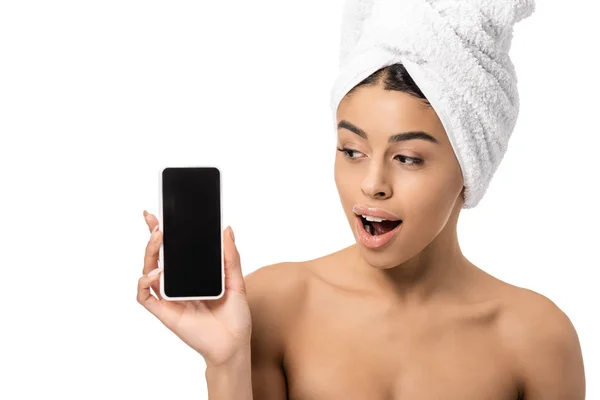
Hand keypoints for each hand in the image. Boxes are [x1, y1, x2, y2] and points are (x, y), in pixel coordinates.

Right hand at [137, 210, 251, 366]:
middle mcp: (178, 283)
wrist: (233, 345)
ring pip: (148, 271)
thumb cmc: (235, 317)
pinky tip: (156, 275)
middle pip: (158, 256)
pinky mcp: (165, 312)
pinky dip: (145, 283)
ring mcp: (170, 297)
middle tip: (155, 220)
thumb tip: (227, 230)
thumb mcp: (237, 282)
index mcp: (193, 274)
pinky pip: (144, 296)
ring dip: (150, 253)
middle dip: (152, 235)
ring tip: (159, 239)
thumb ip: (231, 257)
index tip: (161, 214)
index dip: (165, 232)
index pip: (175, 249)